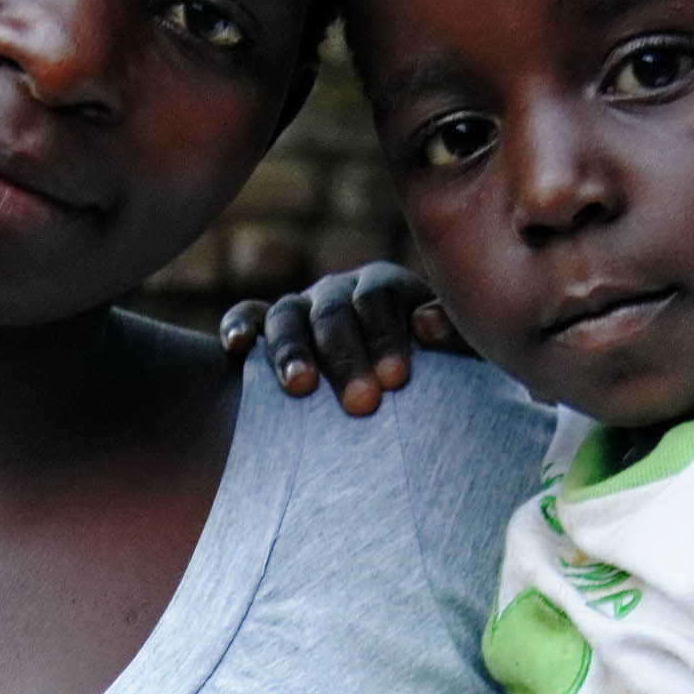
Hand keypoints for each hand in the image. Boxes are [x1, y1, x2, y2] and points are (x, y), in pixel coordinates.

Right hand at [216, 261, 455, 413]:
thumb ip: (455, 339)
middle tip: (361, 404)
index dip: (386, 337)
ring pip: (286, 315)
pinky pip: (248, 318)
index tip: (397, 381)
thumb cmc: (432, 380)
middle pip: (333, 313)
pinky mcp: (267, 330)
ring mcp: (301, 309)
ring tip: (300, 388)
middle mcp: (339, 293)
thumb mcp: (457, 359)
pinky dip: (239, 327)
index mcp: (385, 290)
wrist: (398, 399)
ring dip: (290, 350)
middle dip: (345, 358)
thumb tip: (424, 324)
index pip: (379, 300)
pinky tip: (236, 349)